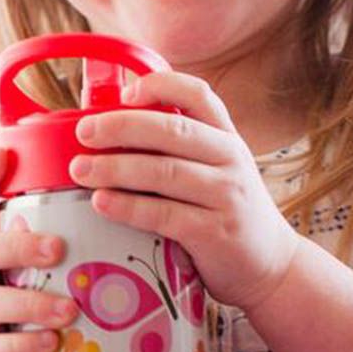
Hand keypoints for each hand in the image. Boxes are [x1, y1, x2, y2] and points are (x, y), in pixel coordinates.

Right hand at [0, 146, 78, 351]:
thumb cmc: (22, 316)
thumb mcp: (31, 278)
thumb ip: (54, 250)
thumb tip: (120, 208)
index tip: (1, 152)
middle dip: (20, 246)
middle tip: (59, 248)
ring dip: (32, 303)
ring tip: (71, 308)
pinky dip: (24, 345)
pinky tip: (51, 343)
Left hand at [69, 72, 300, 310]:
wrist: (272, 266)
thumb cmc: (229, 214)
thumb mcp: (218, 172)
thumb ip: (180, 152)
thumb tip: (111, 130)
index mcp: (227, 138)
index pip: (199, 94)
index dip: (161, 85)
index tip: (126, 93)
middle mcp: (231, 160)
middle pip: (173, 130)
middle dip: (122, 126)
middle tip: (84, 132)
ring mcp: (226, 196)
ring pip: (164, 171)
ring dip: (116, 167)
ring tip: (80, 169)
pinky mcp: (215, 232)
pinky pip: (165, 214)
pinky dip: (128, 206)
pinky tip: (101, 202)